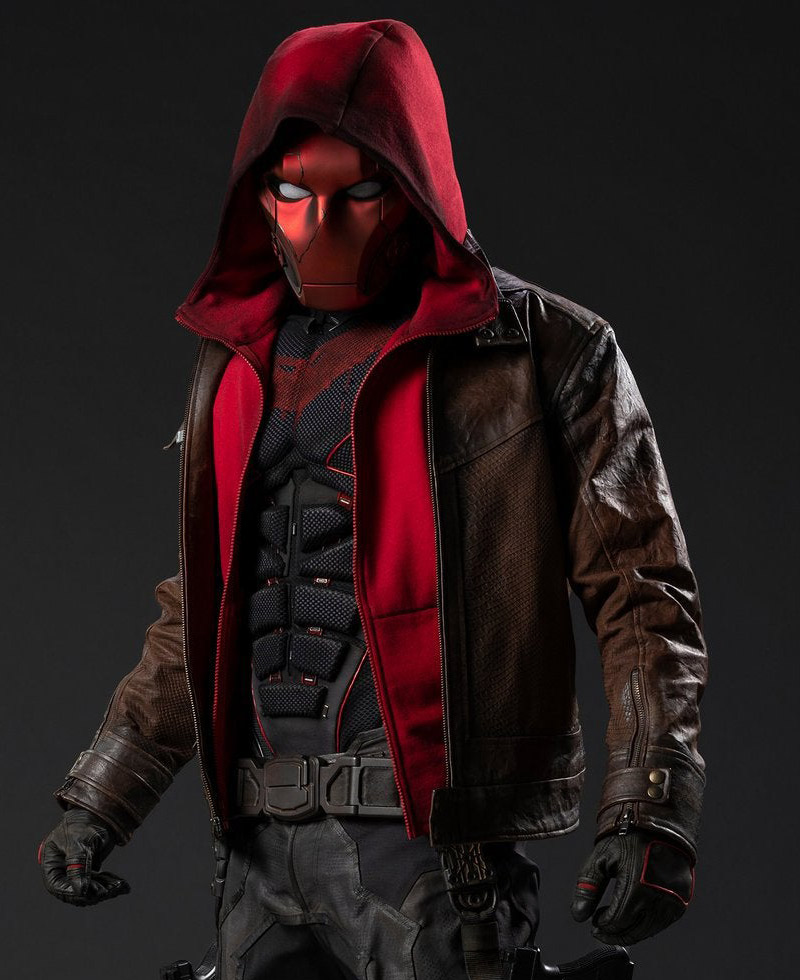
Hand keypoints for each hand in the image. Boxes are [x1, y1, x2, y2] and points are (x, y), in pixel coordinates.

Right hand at [39, 807, 130, 906]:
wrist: (101, 813)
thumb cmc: (85, 823)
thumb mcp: (80, 842)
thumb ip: (78, 865)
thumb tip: (80, 891)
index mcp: (52, 861)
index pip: (57, 885)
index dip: (71, 893)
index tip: (89, 894)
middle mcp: (62, 870)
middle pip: (73, 891)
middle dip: (92, 893)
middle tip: (109, 890)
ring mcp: (76, 872)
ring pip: (88, 890)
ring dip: (104, 891)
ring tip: (120, 886)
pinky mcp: (90, 871)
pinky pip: (99, 884)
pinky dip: (110, 885)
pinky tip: (123, 885)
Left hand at [571, 829, 693, 944]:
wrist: (659, 824)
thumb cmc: (629, 837)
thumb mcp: (601, 858)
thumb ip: (588, 888)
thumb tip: (578, 916)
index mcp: (637, 885)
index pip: (617, 921)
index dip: (602, 926)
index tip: (594, 922)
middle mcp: (658, 896)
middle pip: (633, 931)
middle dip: (614, 933)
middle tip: (601, 929)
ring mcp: (673, 900)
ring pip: (648, 930)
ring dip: (630, 931)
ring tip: (616, 923)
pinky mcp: (682, 900)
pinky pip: (662, 922)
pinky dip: (646, 924)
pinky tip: (634, 917)